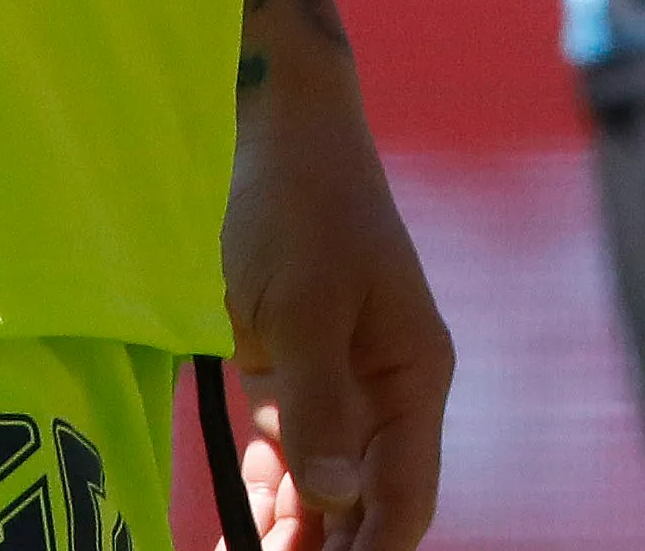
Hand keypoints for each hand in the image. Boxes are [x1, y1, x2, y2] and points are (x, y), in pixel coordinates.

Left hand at [228, 33, 449, 550]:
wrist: (269, 135)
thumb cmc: (298, 209)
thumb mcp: (303, 307)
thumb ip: (319, 406)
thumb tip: (338, 495)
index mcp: (412, 377)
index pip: (403, 500)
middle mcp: (386, 394)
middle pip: (365, 510)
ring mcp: (340, 389)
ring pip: (324, 497)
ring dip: (288, 537)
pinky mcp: (294, 380)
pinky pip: (289, 464)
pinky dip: (263, 502)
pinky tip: (232, 528)